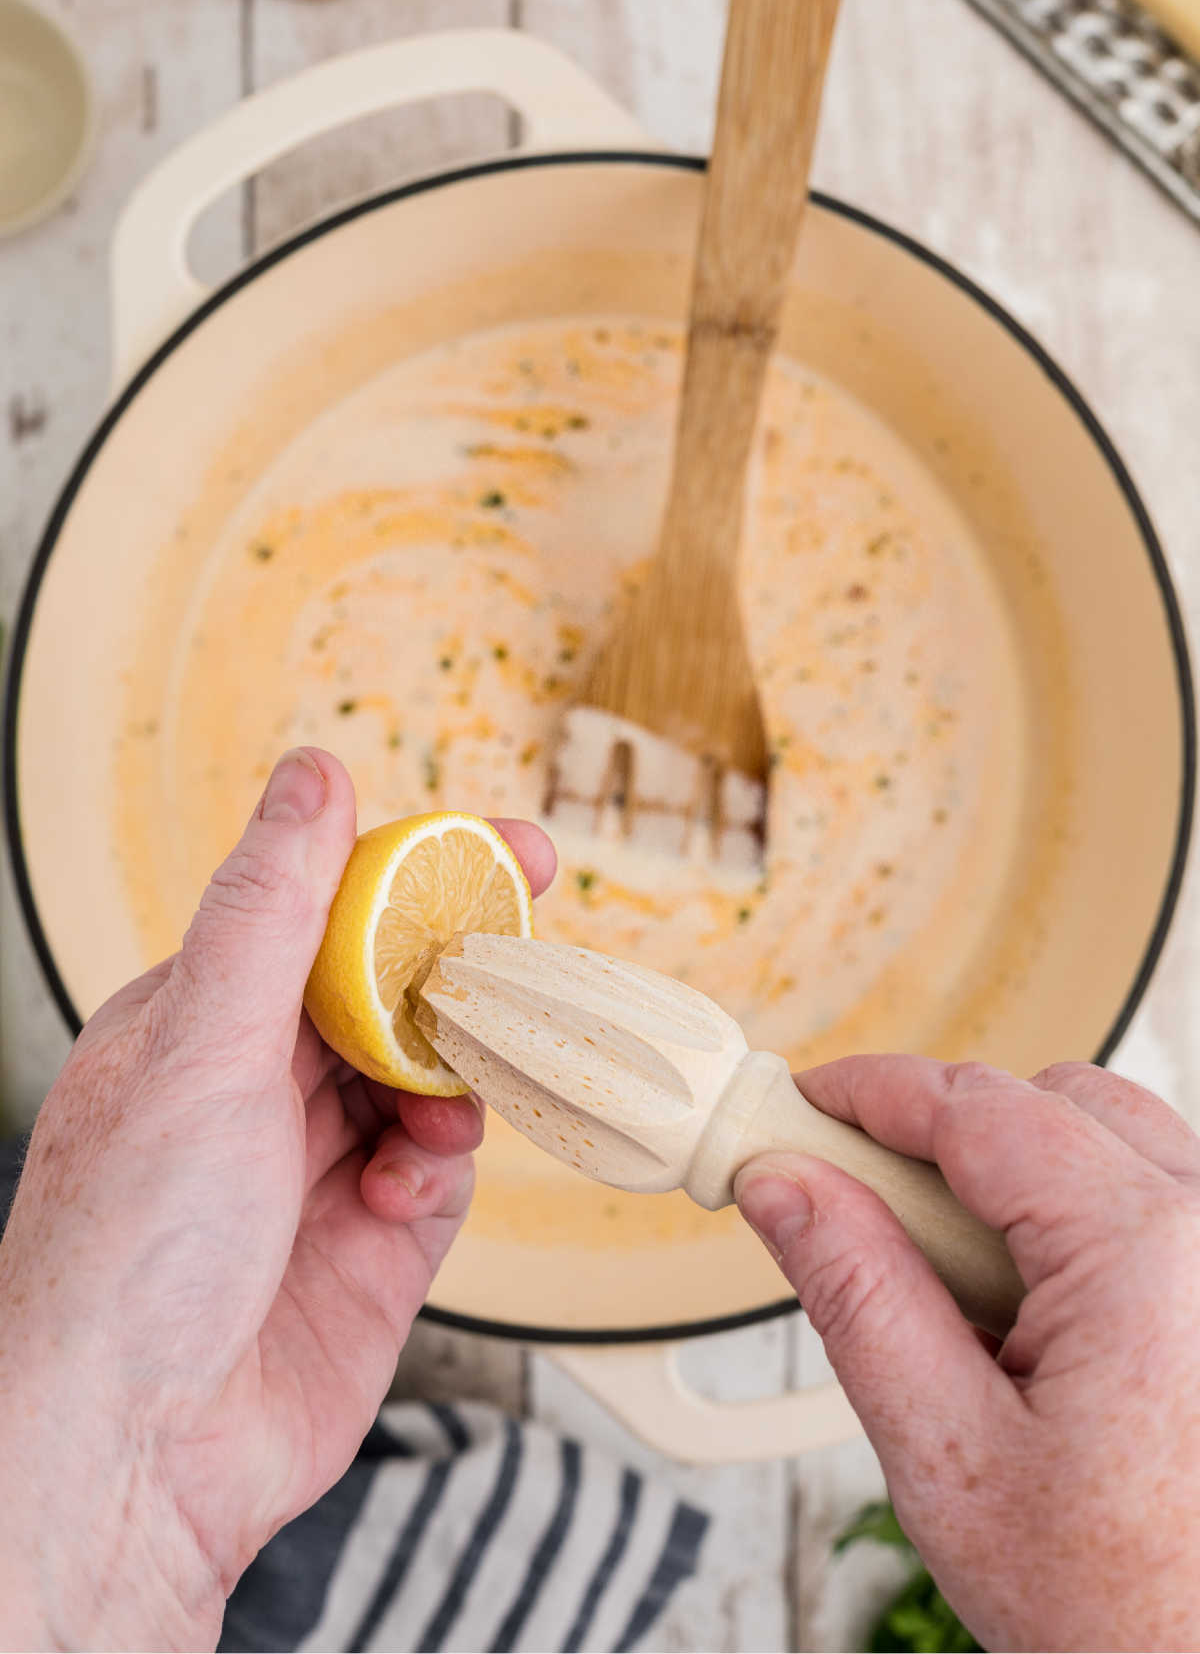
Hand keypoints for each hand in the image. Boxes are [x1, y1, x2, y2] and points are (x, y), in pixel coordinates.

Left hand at [0, 749, 554, 1651]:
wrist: (134, 1457)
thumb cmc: (126, 1252)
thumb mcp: (201, 1045)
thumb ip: (271, 910)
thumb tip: (314, 775)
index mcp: (204, 1020)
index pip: (328, 915)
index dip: (416, 873)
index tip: (503, 845)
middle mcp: (262, 1088)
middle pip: (396, 992)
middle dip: (465, 966)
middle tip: (535, 930)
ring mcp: (320, 1167)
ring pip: (434, 1077)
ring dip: (458, 1075)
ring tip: (452, 1093)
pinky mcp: (372, 1247)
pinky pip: (443, 1172)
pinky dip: (442, 1166)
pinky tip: (408, 1186)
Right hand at [736, 1055, 1199, 1651]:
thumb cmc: (1127, 1610)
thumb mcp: (947, 1454)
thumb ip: (857, 1294)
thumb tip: (786, 1189)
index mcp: (1144, 1255)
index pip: (982, 1108)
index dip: (876, 1092)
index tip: (805, 1103)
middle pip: (1051, 1101)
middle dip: (945, 1129)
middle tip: (856, 1194)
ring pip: (1109, 1138)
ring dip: (1014, 1168)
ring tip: (947, 1274)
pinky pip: (1153, 1195)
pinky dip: (1075, 1210)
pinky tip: (1027, 1304)